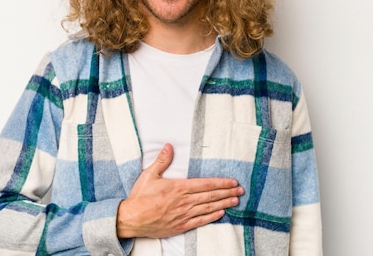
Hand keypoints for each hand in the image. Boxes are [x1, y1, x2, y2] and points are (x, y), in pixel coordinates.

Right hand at [116, 143, 243, 238]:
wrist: (132, 219)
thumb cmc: (140, 197)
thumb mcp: (149, 175)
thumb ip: (162, 160)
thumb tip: (169, 146)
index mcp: (179, 187)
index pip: (205, 184)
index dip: (221, 183)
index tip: (233, 182)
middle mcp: (184, 201)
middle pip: (210, 196)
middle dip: (227, 192)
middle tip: (240, 191)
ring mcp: (183, 215)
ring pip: (208, 208)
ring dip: (223, 204)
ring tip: (235, 201)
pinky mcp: (180, 226)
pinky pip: (200, 221)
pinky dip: (212, 217)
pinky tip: (221, 213)